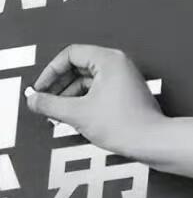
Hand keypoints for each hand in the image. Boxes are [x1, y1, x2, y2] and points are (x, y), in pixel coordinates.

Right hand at [25, 44, 165, 155]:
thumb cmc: (127, 125)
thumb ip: (49, 104)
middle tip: (45, 101)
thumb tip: (33, 99)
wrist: (153, 142)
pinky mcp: (126, 95)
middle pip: (77, 68)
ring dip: (69, 96)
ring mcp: (124, 80)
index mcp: (109, 60)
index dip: (50, 72)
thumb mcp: (77, 113)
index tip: (41, 88)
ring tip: (57, 113)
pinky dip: (84, 102)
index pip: (69, 55)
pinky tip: (74, 117)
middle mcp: (118, 65)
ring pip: (87, 82)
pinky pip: (98, 92)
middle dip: (58, 86)